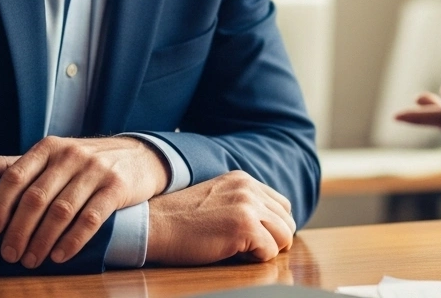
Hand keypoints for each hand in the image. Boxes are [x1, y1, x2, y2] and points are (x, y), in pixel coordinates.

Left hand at [0, 135, 167, 267]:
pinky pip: (91, 218)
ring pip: (61, 211)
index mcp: (48, 147)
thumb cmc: (84, 162)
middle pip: (36, 198)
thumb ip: (11, 164)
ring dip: (43, 241)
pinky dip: (73, 240)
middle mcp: (71, 155)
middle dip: (19, 231)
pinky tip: (60, 256)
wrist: (139, 156)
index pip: (14, 176)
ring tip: (31, 261)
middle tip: (9, 256)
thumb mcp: (50, 157)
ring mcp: (96, 170)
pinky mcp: (117, 187)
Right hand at [146, 170, 296, 264]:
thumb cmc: (179, 220)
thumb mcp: (216, 199)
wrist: (153, 225)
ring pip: (284, 236)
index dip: (273, 225)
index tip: (258, 238)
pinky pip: (270, 251)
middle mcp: (249, 188)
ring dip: (267, 249)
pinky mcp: (245, 226)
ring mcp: (249, 206)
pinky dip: (257, 259)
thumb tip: (269, 226)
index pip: (281, 204)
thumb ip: (241, 203)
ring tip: (242, 251)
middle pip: (286, 220)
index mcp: (243, 180)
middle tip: (251, 249)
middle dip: (275, 239)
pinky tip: (234, 254)